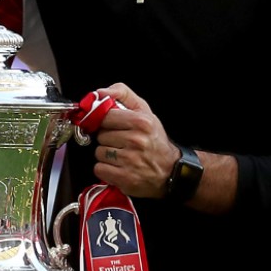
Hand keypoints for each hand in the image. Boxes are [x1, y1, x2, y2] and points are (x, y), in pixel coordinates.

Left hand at [92, 82, 180, 198]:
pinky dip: (106, 169)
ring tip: (122, 155)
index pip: (104, 117)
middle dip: (108, 139)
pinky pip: (99, 169)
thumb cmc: (154, 139)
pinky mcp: (125, 178)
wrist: (172, 170)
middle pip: (100, 136)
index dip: (105, 122)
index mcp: (141, 122)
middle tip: (122, 142)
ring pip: (99, 152)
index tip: (112, 126)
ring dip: (106, 155)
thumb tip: (99, 92)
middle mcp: (137, 140)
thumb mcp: (144, 110)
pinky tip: (119, 167)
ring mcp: (131, 160)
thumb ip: (121, 94)